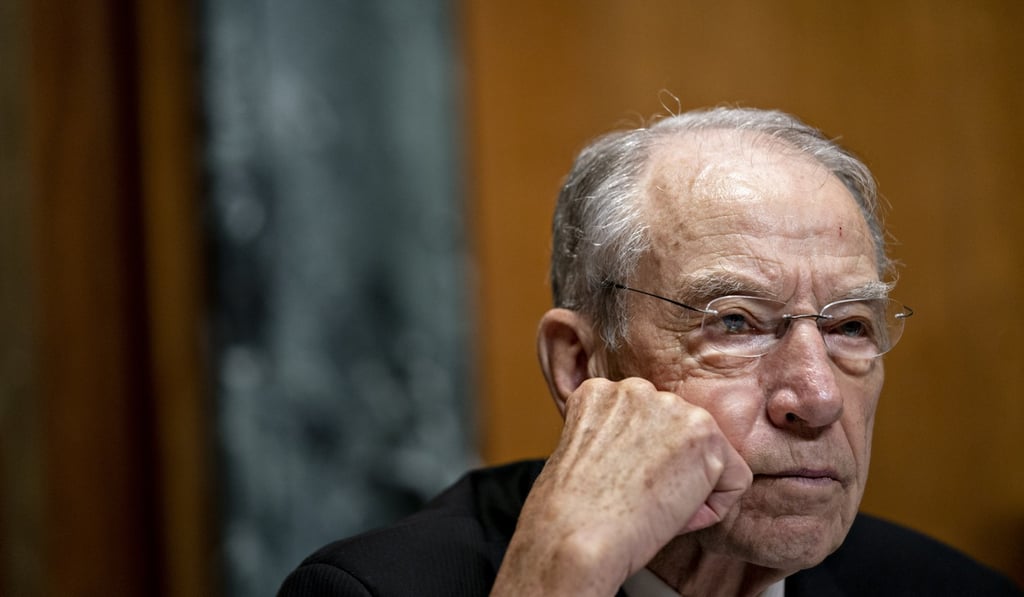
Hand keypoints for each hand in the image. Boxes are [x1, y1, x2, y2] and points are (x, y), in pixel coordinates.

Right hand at [491, 377, 751, 595]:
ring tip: (650, 503)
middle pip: (678, 434)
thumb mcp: (582, 453)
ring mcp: (673, 407)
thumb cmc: (570, 513)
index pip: (643, 424)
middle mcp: (637, 389)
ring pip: (707, 454)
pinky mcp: (704, 435)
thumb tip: (649, 456)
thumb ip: (614, 438)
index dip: (637, 464)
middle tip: (636, 498)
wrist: (576, 536)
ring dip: (690, 486)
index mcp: (601, 392)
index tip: (619, 485)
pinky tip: (675, 513)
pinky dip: (713, 507)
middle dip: (669, 469)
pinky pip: (734, 478)